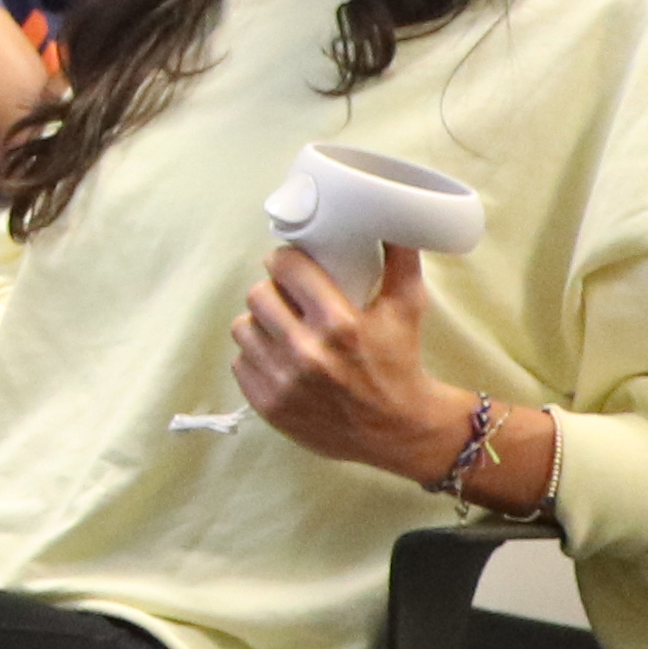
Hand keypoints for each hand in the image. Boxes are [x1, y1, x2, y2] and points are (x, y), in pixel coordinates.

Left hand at [233, 241, 456, 477]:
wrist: (398, 429)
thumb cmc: (401, 362)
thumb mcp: (408, 308)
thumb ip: (400, 260)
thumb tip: (392, 218)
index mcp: (339, 324)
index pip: (286, 269)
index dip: (284, 261)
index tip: (289, 264)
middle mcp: (306, 352)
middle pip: (257, 296)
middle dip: (272, 291)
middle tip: (286, 296)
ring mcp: (282, 381)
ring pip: (242, 328)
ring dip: (259, 323)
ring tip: (279, 325)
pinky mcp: (266, 404)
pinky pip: (239, 362)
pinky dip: (255, 356)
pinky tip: (276, 355)